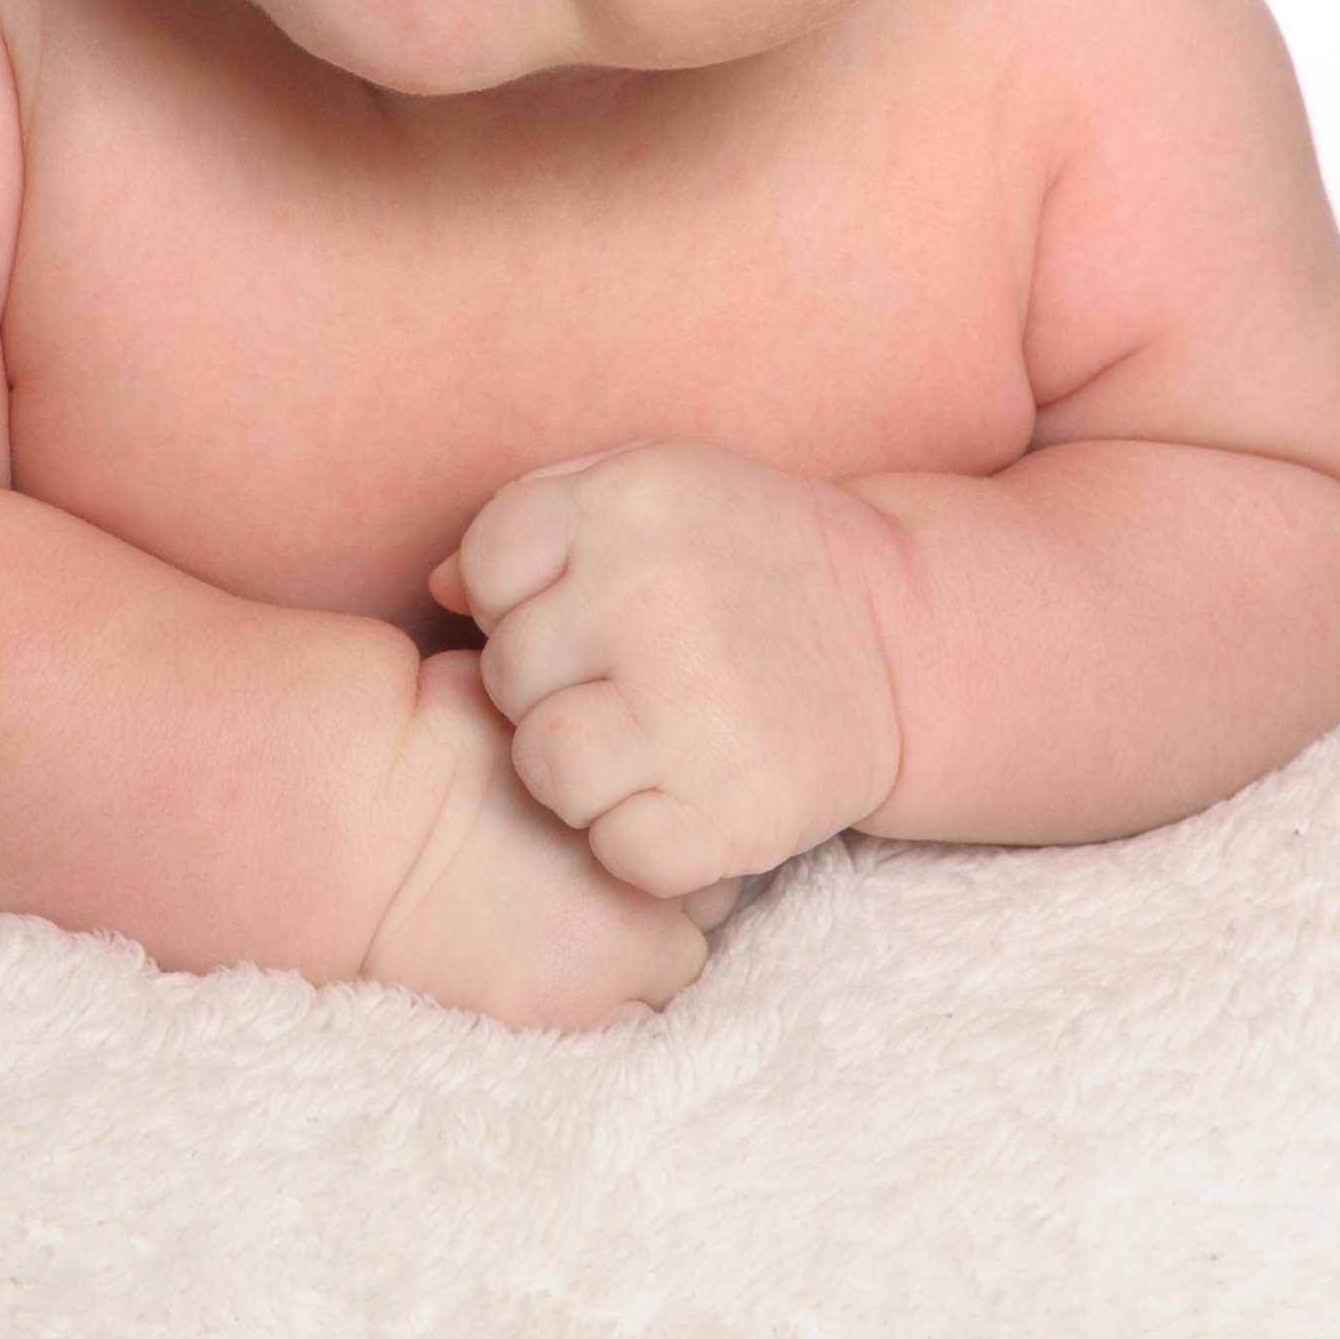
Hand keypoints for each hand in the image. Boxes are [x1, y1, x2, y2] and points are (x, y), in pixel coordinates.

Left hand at [424, 438, 908, 896]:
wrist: (902, 636)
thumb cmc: (752, 555)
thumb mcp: (657, 489)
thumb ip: (540, 517)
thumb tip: (437, 587)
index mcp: (630, 502)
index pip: (489, 563)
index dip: (515, 595)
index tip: (577, 609)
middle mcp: (652, 597)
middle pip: (509, 672)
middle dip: (549, 685)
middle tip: (625, 679)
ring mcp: (692, 710)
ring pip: (545, 768)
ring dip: (580, 770)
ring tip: (645, 740)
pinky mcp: (731, 813)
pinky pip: (617, 850)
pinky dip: (642, 839)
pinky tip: (684, 792)